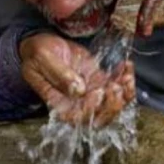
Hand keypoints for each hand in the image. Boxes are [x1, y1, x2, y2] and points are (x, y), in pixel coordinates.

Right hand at [19, 32, 134, 125]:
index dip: (92, 110)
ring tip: (126, 76)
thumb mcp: (42, 59)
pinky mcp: (98, 81)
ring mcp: (90, 93)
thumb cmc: (37, 54)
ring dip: (125, 94)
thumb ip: (59, 75)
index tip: (97, 92)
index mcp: (59, 104)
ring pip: (113, 104)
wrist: (42, 45)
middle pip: (101, 117)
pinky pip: (117, 86)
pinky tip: (126, 65)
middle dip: (113, 105)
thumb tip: (78, 90)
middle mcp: (76, 104)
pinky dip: (125, 78)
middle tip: (116, 86)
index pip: (79, 118)